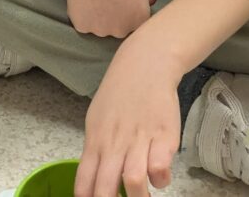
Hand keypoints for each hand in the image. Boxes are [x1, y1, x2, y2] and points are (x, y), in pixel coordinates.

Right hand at [64, 0, 154, 37]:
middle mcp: (123, 30)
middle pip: (119, 28)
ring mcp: (102, 31)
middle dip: (114, 17)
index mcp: (140, 19)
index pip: (136, 22)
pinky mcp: (83, 27)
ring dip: (97, 17)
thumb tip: (150, 0)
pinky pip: (83, 23)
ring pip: (100, 27)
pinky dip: (82, 14)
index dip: (128, 10)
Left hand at [76, 40, 180, 196]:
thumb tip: (93, 177)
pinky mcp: (164, 136)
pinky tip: (160, 176)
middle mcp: (115, 143)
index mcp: (95, 141)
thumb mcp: (97, 118)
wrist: (146, 64)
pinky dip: (160, 179)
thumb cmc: (120, 92)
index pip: (84, 180)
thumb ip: (96, 148)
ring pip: (133, 181)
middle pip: (105, 187)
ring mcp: (140, 140)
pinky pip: (160, 167)